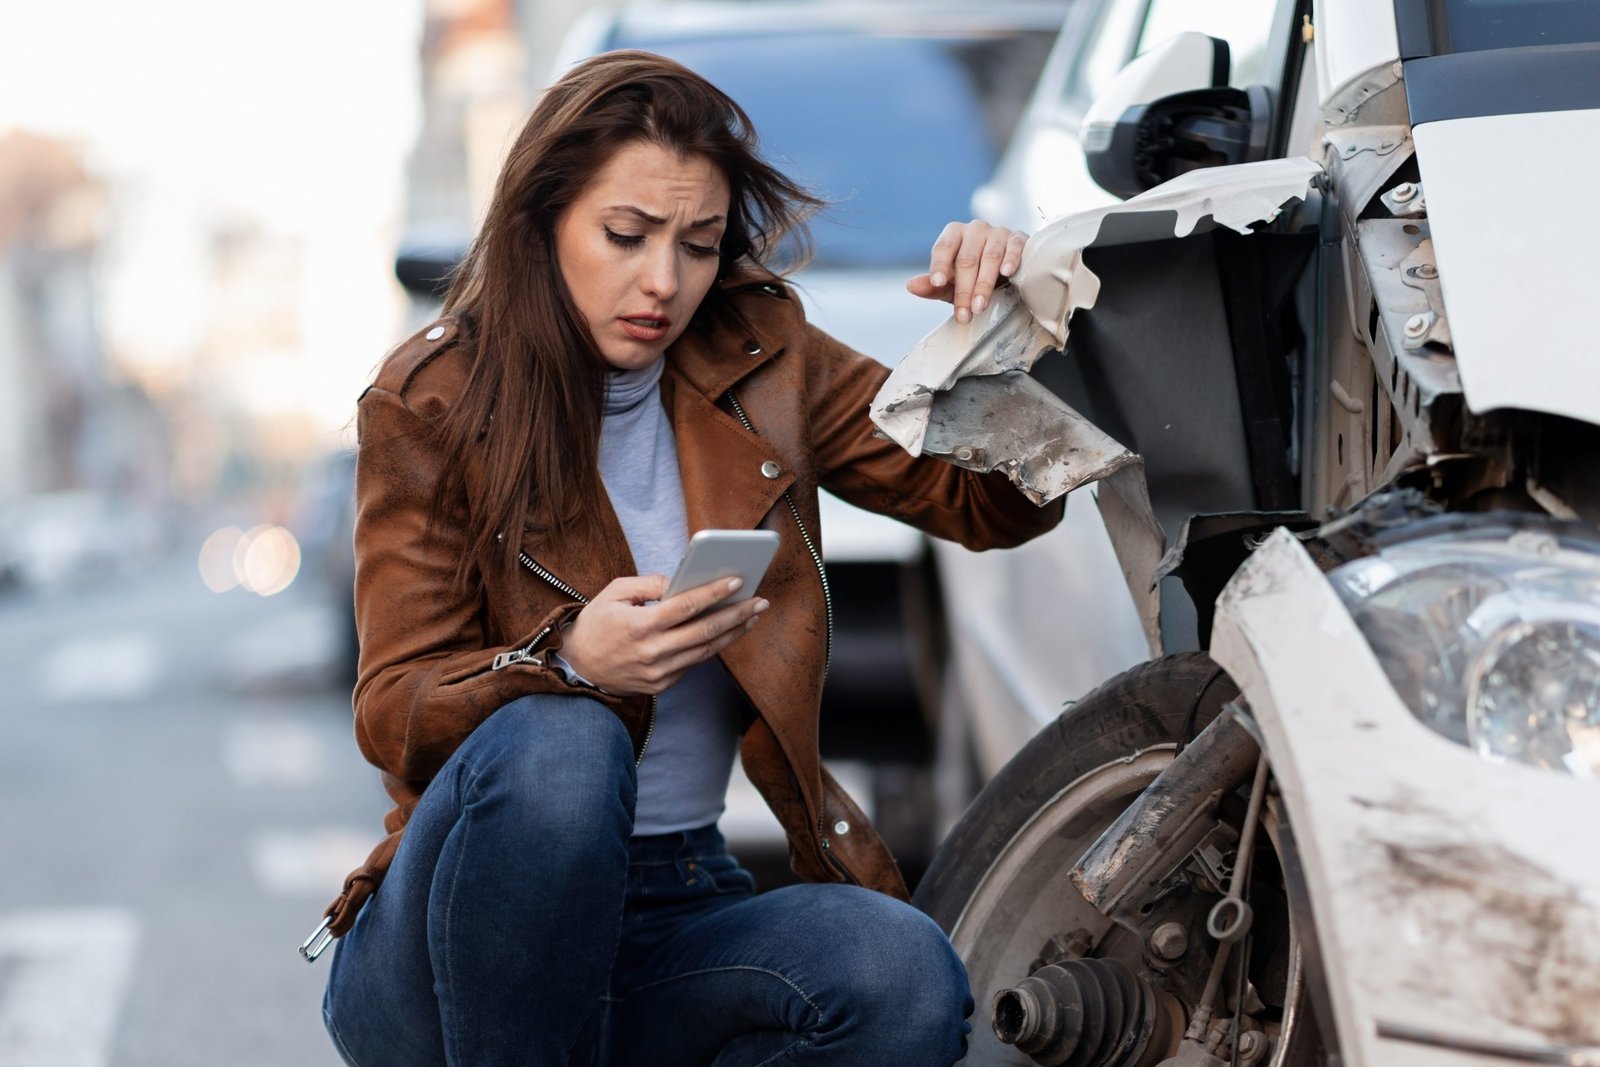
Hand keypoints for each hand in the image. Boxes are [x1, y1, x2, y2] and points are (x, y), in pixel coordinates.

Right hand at [558, 574, 767, 695]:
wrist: (578, 667)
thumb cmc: (597, 623)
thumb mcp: (615, 593)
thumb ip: (650, 585)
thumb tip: (683, 582)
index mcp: (639, 626)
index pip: (684, 607)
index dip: (713, 593)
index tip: (737, 581)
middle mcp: (652, 652)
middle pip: (704, 631)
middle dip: (737, 615)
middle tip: (760, 601)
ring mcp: (659, 673)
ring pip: (706, 651)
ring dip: (733, 633)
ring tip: (752, 616)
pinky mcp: (662, 685)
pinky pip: (693, 663)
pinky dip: (712, 646)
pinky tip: (727, 631)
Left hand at [906, 221, 1028, 324]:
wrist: (1006, 274)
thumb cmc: (973, 277)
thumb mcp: (951, 285)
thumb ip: (932, 286)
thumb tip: (911, 286)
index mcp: (954, 234)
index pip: (943, 248)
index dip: (940, 265)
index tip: (937, 283)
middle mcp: (975, 229)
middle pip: (966, 259)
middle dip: (964, 289)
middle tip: (964, 313)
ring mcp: (997, 232)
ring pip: (990, 256)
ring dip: (984, 284)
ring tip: (980, 306)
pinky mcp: (1018, 238)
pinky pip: (1015, 247)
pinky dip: (1011, 259)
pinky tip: (1007, 273)